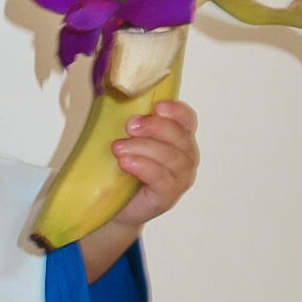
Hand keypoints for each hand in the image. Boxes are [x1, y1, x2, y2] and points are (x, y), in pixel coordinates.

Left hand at [110, 99, 198, 230]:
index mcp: (179, 138)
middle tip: (129, 125)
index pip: (187, 119)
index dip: (175, 111)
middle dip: (155, 127)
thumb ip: (132, 122)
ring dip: (144, 148)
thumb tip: (114, 94)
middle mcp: (185, 157)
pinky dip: (144, 167)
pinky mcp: (168, 196)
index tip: (157, 105)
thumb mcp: (128, 140)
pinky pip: (161, 179)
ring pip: (171, 157)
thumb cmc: (123, 169)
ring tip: (118, 147)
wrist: (115, 206)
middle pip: (180, 137)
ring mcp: (180, 178)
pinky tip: (126, 163)